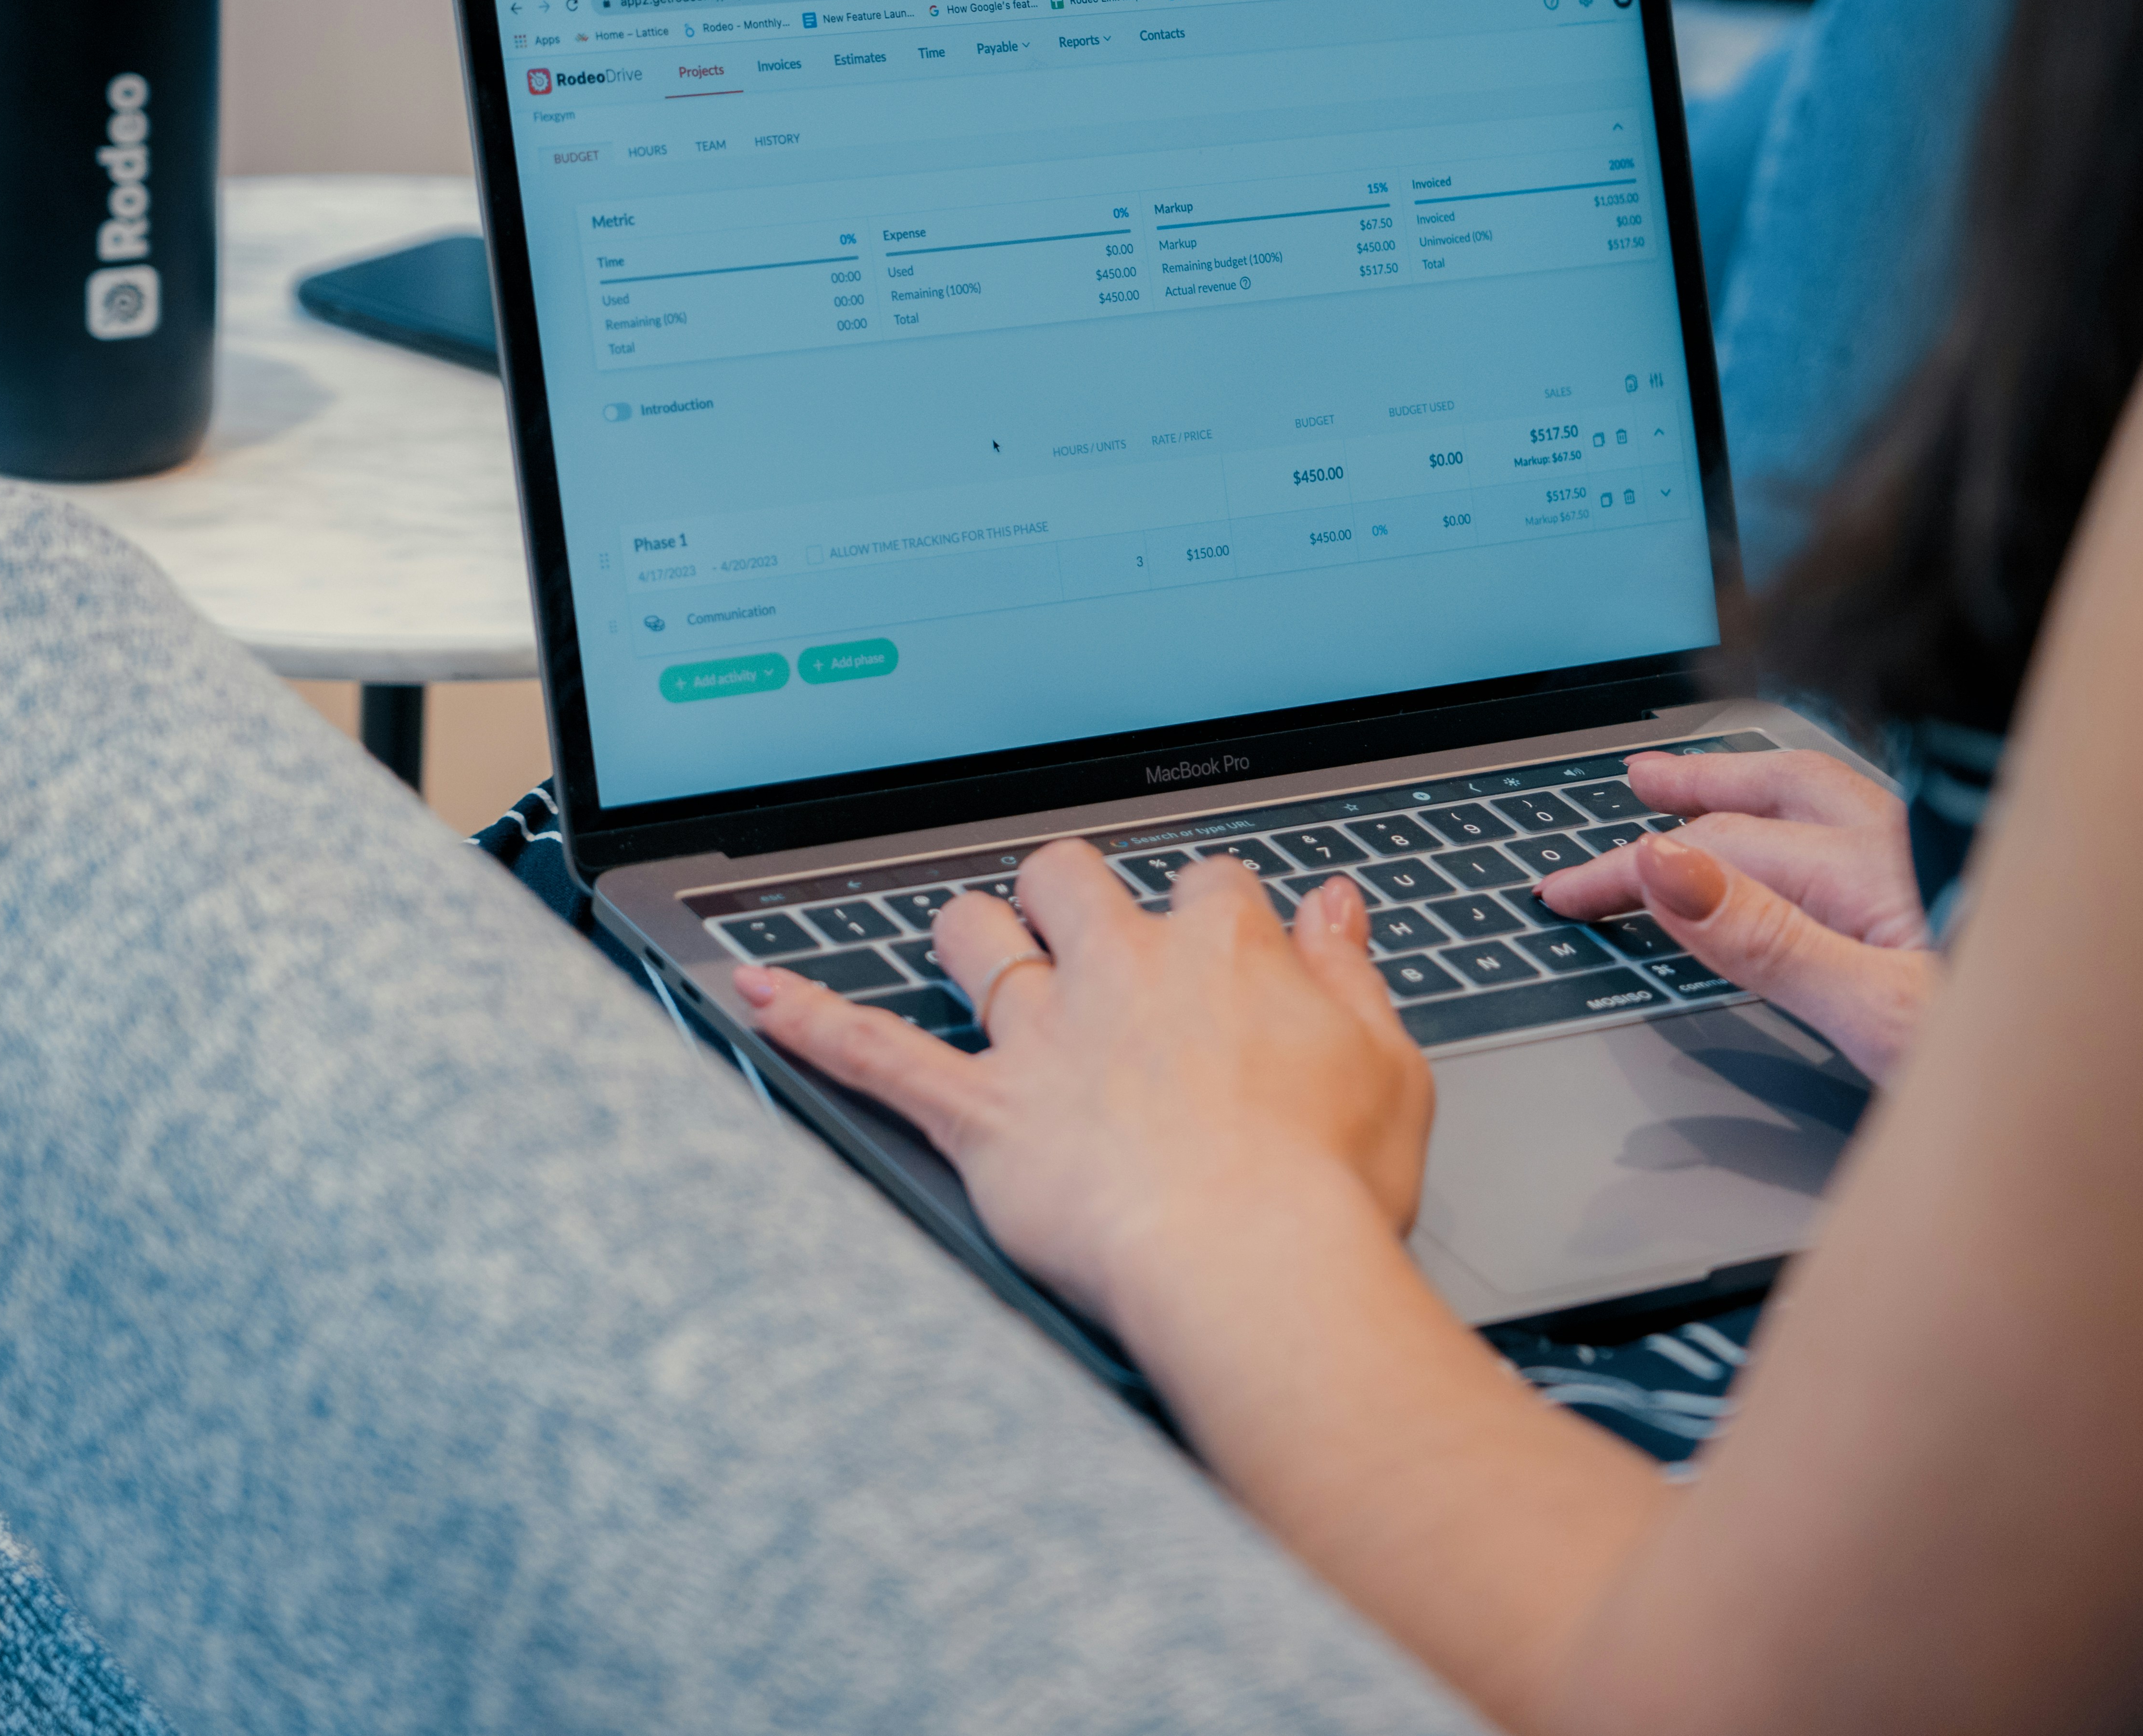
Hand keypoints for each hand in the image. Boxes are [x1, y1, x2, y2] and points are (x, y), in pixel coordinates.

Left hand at [731, 842, 1431, 1333]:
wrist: (1254, 1265)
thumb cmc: (1328, 1185)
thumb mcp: (1386, 1065)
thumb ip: (1348, 974)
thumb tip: (1334, 906)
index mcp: (1223, 952)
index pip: (1206, 885)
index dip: (1205, 911)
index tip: (1214, 942)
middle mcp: (1122, 972)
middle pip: (1070, 877)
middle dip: (1065, 888)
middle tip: (1072, 923)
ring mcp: (1045, 1037)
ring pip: (976, 936)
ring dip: (967, 932)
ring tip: (967, 943)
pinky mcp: (983, 1112)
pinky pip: (874, 1051)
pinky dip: (809, 1018)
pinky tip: (756, 991)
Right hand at [1536, 749, 1940, 1080]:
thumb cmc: (2024, 1061)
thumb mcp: (1886, 1017)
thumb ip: (1770, 942)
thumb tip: (1664, 869)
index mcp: (1882, 868)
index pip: (1716, 849)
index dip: (1628, 868)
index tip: (1567, 891)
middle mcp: (1914, 851)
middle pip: (1775, 798)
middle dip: (1690, 791)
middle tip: (1635, 784)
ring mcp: (1947, 870)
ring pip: (1824, 803)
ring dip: (1749, 793)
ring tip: (1702, 789)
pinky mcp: (1967, 899)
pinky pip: (1865, 830)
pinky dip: (1807, 820)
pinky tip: (1811, 847)